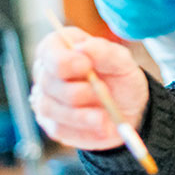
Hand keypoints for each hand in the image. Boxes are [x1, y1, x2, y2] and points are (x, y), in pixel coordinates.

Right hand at [30, 26, 148, 149]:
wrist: (129, 111)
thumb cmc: (121, 79)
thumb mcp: (123, 62)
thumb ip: (105, 51)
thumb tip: (84, 47)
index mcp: (61, 47)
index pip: (48, 50)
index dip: (64, 60)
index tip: (86, 66)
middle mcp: (47, 72)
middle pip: (47, 81)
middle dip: (79, 90)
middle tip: (104, 91)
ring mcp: (45, 99)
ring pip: (49, 107)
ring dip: (82, 112)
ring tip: (105, 113)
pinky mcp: (51, 124)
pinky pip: (58, 127)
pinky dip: (83, 127)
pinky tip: (100, 124)